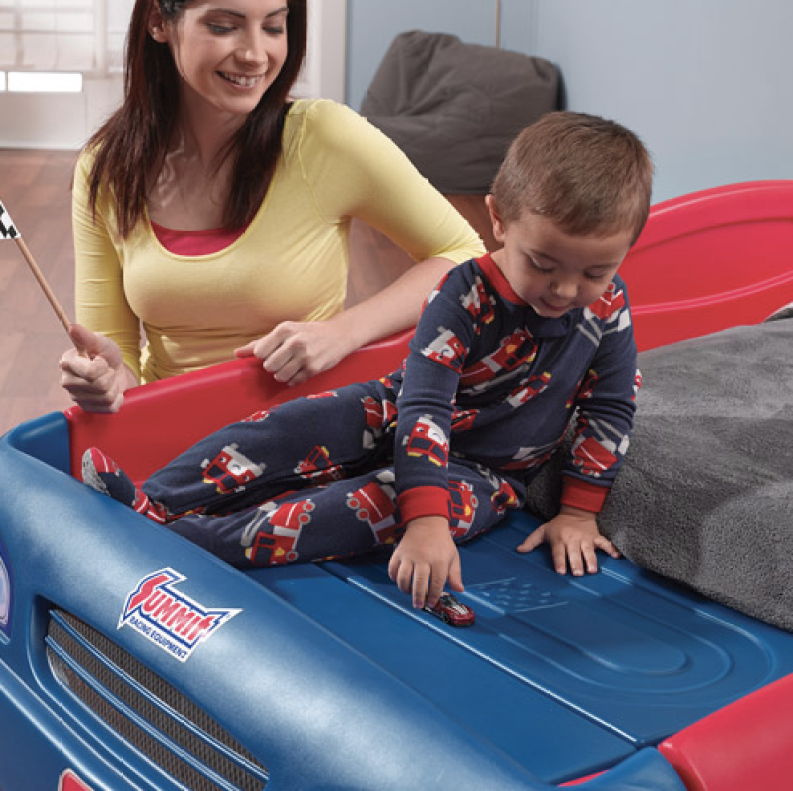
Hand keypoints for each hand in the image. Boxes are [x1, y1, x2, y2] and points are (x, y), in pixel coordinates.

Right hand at [59, 324, 133, 412]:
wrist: (116, 369)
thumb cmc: (106, 354)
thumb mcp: (100, 342)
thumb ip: (87, 336)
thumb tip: (72, 327)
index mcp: (67, 364)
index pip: (91, 373)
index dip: (103, 366)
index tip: (101, 360)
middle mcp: (67, 382)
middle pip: (100, 386)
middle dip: (110, 376)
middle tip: (106, 370)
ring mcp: (76, 397)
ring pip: (106, 397)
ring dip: (114, 387)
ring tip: (108, 379)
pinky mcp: (87, 408)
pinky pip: (110, 408)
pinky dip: (117, 399)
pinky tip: (112, 392)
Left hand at [235, 318, 356, 386]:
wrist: (338, 334)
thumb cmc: (308, 332)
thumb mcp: (286, 331)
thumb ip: (260, 342)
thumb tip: (236, 353)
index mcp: (284, 330)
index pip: (259, 352)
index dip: (264, 356)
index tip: (273, 352)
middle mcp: (294, 341)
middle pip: (268, 366)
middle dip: (274, 366)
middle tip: (283, 360)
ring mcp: (305, 356)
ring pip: (280, 376)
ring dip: (283, 374)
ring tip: (291, 366)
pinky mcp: (313, 368)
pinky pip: (293, 381)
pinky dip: (294, 379)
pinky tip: (300, 371)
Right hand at [388, 516, 462, 608]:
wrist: (427, 522)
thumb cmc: (441, 542)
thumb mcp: (453, 557)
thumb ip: (455, 575)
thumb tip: (459, 590)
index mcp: (439, 560)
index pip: (436, 583)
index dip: (434, 596)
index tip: (432, 603)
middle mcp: (423, 558)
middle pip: (419, 583)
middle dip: (418, 597)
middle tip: (419, 605)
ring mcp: (409, 555)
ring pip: (403, 577)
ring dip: (405, 589)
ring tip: (409, 592)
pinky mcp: (398, 552)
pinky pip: (392, 568)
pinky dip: (393, 577)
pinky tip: (399, 580)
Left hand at [515, 506, 619, 575]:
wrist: (575, 511)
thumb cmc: (557, 525)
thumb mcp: (542, 531)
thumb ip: (531, 541)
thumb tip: (518, 550)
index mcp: (559, 539)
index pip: (558, 552)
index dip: (559, 561)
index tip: (561, 572)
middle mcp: (572, 539)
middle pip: (574, 553)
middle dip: (576, 563)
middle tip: (578, 573)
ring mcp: (585, 538)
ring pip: (589, 550)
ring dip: (591, 560)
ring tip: (592, 570)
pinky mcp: (596, 537)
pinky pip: (605, 543)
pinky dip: (611, 549)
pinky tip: (616, 556)